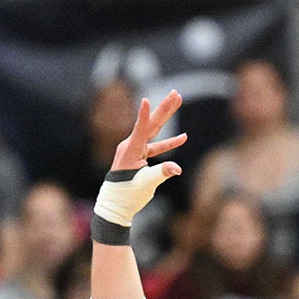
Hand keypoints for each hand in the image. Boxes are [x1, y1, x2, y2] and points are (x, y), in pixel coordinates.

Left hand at [92, 91, 188, 230]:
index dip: (144, 115)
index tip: (146, 100)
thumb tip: (178, 169)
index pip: (140, 129)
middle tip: (176, 93)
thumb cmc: (127, 194)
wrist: (116, 204)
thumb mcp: (146, 184)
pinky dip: (168, 143)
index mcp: (131, 150)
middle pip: (151, 123)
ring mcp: (135, 150)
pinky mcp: (140, 156)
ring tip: (177, 101)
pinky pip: (156, 147)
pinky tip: (183, 137)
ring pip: (154, 130)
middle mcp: (131, 146)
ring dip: (166, 117)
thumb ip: (162, 173)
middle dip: (164, 108)